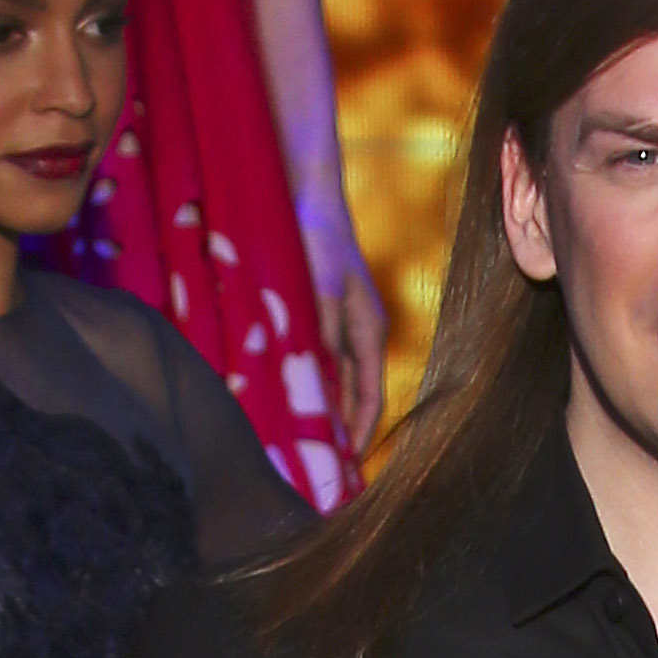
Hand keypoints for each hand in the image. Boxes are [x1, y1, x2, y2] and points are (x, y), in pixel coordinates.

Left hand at [296, 197, 387, 458]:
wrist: (307, 190)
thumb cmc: (317, 235)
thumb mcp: (318, 288)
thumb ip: (319, 336)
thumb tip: (318, 386)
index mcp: (369, 332)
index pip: (369, 400)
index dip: (357, 436)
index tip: (342, 468)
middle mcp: (359, 333)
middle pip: (354, 397)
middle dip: (340, 432)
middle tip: (321, 468)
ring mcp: (340, 323)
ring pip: (334, 381)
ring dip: (322, 411)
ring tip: (305, 444)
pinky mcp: (320, 311)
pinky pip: (316, 360)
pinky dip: (307, 383)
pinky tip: (289, 398)